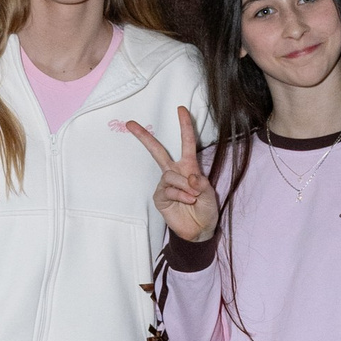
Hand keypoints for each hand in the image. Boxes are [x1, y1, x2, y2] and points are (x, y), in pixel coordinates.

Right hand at [121, 105, 217, 242]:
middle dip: (144, 137)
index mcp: (189, 167)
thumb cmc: (205, 209)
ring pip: (169, 175)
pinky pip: (167, 190)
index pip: (186, 143)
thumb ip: (201, 183)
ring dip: (183, 185)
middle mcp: (175, 172)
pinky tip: (187, 201)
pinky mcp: (160, 198)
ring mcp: (166, 185)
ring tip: (193, 196)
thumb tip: (190, 176)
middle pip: (157, 151)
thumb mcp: (210, 194)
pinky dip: (179, 195)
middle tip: (130, 124)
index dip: (185, 126)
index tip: (181, 109)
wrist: (200, 230)